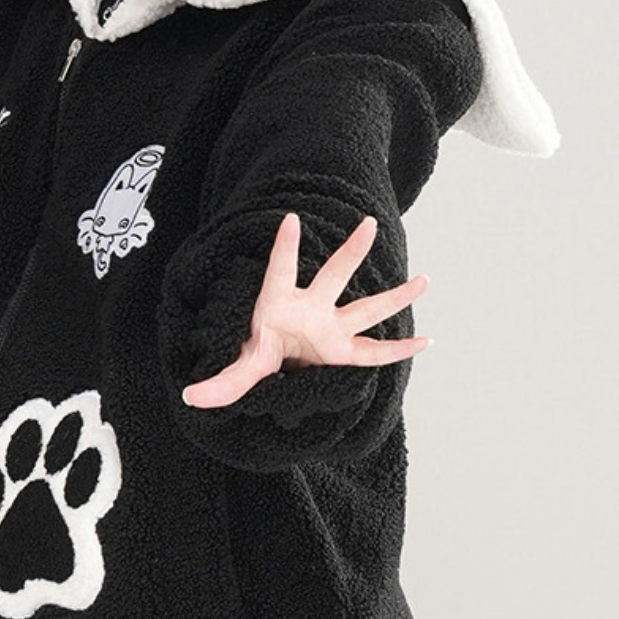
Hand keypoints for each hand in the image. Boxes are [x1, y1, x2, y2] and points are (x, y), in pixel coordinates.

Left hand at [180, 213, 430, 408]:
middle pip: (334, 277)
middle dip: (350, 253)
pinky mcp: (343, 353)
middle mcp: (311, 311)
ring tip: (425, 279)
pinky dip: (400, 349)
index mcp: (279, 306)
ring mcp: (331, 329)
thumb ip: (222, 382)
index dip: (285, 248)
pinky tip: (426, 341)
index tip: (290, 221)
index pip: (281, 271)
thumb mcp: (241, 369)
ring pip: (367, 308)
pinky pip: (375, 353)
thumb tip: (192, 397)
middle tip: (369, 226)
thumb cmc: (258, 356)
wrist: (270, 373)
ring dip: (395, 296)